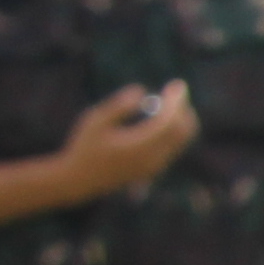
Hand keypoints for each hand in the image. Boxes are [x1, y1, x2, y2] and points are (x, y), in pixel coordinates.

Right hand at [62, 81, 197, 194]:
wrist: (80, 180)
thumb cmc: (84, 147)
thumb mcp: (95, 122)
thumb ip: (118, 106)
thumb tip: (141, 90)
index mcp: (140, 147)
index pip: (169, 121)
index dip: (175, 101)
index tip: (177, 84)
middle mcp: (153, 158)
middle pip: (183, 130)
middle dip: (183, 108)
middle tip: (175, 90)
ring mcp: (156, 166)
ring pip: (181, 139)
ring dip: (181, 118)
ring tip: (169, 100)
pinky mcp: (154, 169)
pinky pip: (174, 146)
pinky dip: (175, 129)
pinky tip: (163, 116)